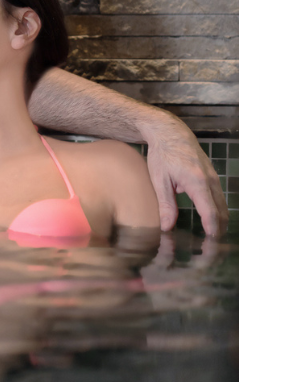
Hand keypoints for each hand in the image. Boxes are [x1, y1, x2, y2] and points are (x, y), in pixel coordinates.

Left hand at [143, 114, 227, 236]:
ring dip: (219, 222)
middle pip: (221, 212)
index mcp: (197, 182)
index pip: (210, 212)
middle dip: (218, 231)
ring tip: (212, 239)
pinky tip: (210, 222)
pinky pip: (218, 198)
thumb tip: (167, 227)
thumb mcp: (159, 180)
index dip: (212, 230)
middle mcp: (209, 180)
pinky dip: (217, 211)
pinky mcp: (211, 176)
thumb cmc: (162, 154)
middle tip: (211, 248)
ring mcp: (213, 177)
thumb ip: (165, 204)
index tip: (211, 244)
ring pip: (222, 205)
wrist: (170, 132)